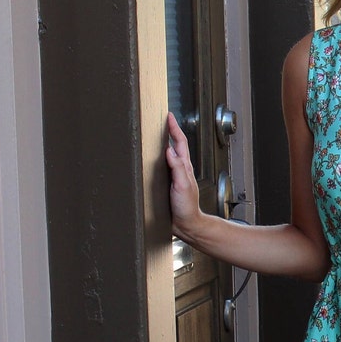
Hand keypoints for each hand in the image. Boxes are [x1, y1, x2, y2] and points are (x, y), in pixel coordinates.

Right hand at [165, 113, 202, 238]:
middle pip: (175, 145)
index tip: (169, 116)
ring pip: (169, 154)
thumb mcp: (182, 186)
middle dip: (169, 131)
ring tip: (157, 132)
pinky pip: (163, 166)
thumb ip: (177, 168)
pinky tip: (153, 157)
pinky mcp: (168, 184)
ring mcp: (174, 176)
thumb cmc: (187, 208)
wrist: (186, 225)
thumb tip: (170, 151)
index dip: (174, 128)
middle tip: (163, 119)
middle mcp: (180, 169)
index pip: (179, 142)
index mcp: (184, 167)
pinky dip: (159, 157)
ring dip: (164, 142)